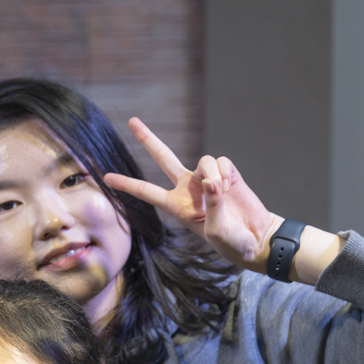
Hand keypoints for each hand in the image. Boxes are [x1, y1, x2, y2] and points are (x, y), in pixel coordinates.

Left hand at [102, 117, 281, 270]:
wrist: (257, 238)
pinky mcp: (227, 173)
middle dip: (148, 139)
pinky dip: (227, 172)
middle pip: (164, 157)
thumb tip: (212, 180)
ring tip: (224, 192)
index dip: (127, 185)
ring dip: (214, 174)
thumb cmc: (232, 242)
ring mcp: (207, 178)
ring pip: (204, 160)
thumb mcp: (217, 230)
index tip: (106, 178)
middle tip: (132, 121)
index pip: (147, 192)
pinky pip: (222, 161)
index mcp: (176, 206)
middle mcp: (188, 188)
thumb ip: (213, 203)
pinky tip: (233, 186)